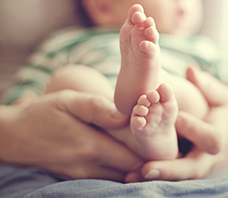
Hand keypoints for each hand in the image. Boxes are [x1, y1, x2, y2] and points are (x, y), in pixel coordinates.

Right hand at [0, 90, 143, 180]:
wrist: (15, 137)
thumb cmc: (43, 114)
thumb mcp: (68, 101)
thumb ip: (97, 107)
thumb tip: (125, 116)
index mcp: (91, 146)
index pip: (133, 161)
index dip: (150, 154)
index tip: (158, 143)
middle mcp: (89, 166)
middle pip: (129, 172)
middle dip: (144, 162)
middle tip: (154, 146)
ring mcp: (82, 175)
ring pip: (119, 178)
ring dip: (132, 167)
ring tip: (140, 150)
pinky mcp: (77, 177)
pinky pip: (106, 178)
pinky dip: (118, 170)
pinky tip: (120, 156)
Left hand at [126, 66, 227, 181]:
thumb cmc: (222, 114)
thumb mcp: (221, 98)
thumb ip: (207, 86)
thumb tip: (190, 71)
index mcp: (218, 136)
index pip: (210, 138)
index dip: (194, 129)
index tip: (177, 119)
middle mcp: (207, 157)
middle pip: (192, 168)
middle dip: (171, 169)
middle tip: (147, 168)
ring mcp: (196, 167)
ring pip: (177, 177)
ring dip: (156, 177)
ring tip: (132, 176)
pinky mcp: (184, 170)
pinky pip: (169, 175)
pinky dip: (152, 176)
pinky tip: (130, 177)